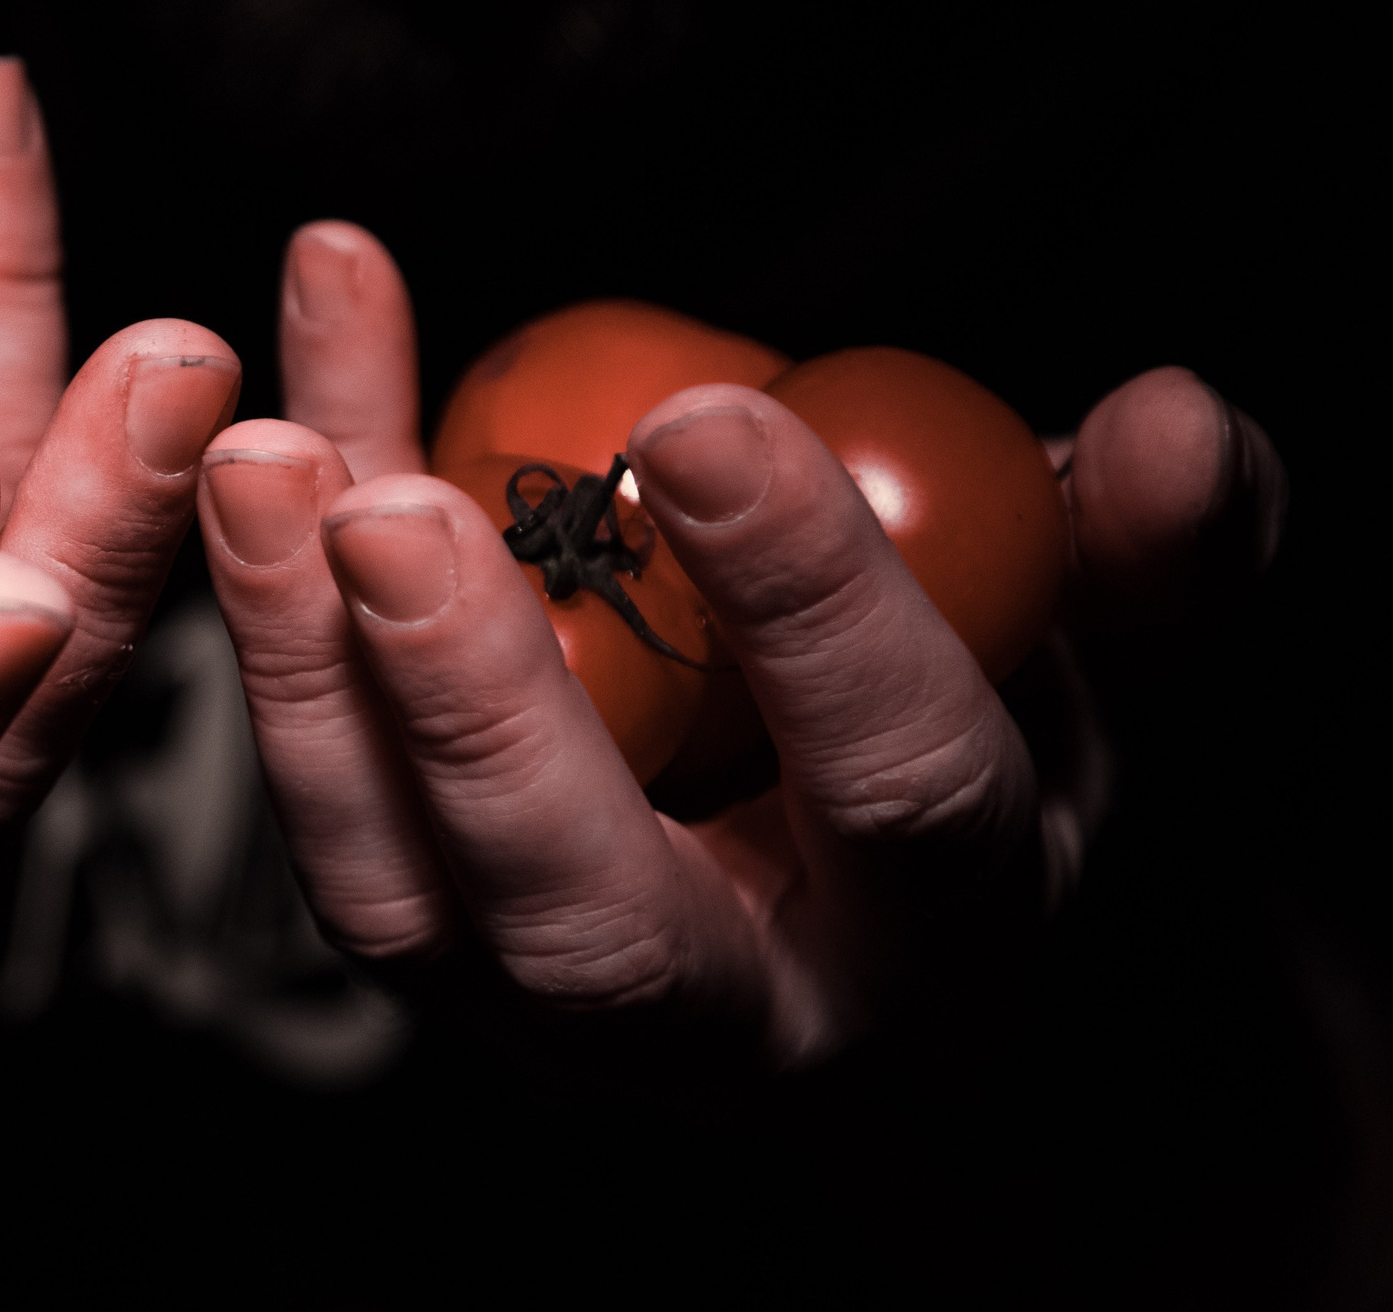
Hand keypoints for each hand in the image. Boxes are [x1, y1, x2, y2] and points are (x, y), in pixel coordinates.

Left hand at [204, 222, 1284, 1062]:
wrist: (871, 974)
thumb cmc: (978, 776)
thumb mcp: (1092, 669)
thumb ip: (1146, 555)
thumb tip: (1177, 424)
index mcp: (931, 935)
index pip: (891, 791)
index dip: (811, 611)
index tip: (706, 424)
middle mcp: (726, 1012)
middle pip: (581, 911)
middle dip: (477, 707)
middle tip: (381, 510)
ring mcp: (537, 1002)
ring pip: (391, 885)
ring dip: (299, 666)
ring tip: (257, 454)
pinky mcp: (419, 938)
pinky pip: (317, 791)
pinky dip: (267, 615)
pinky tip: (272, 422)